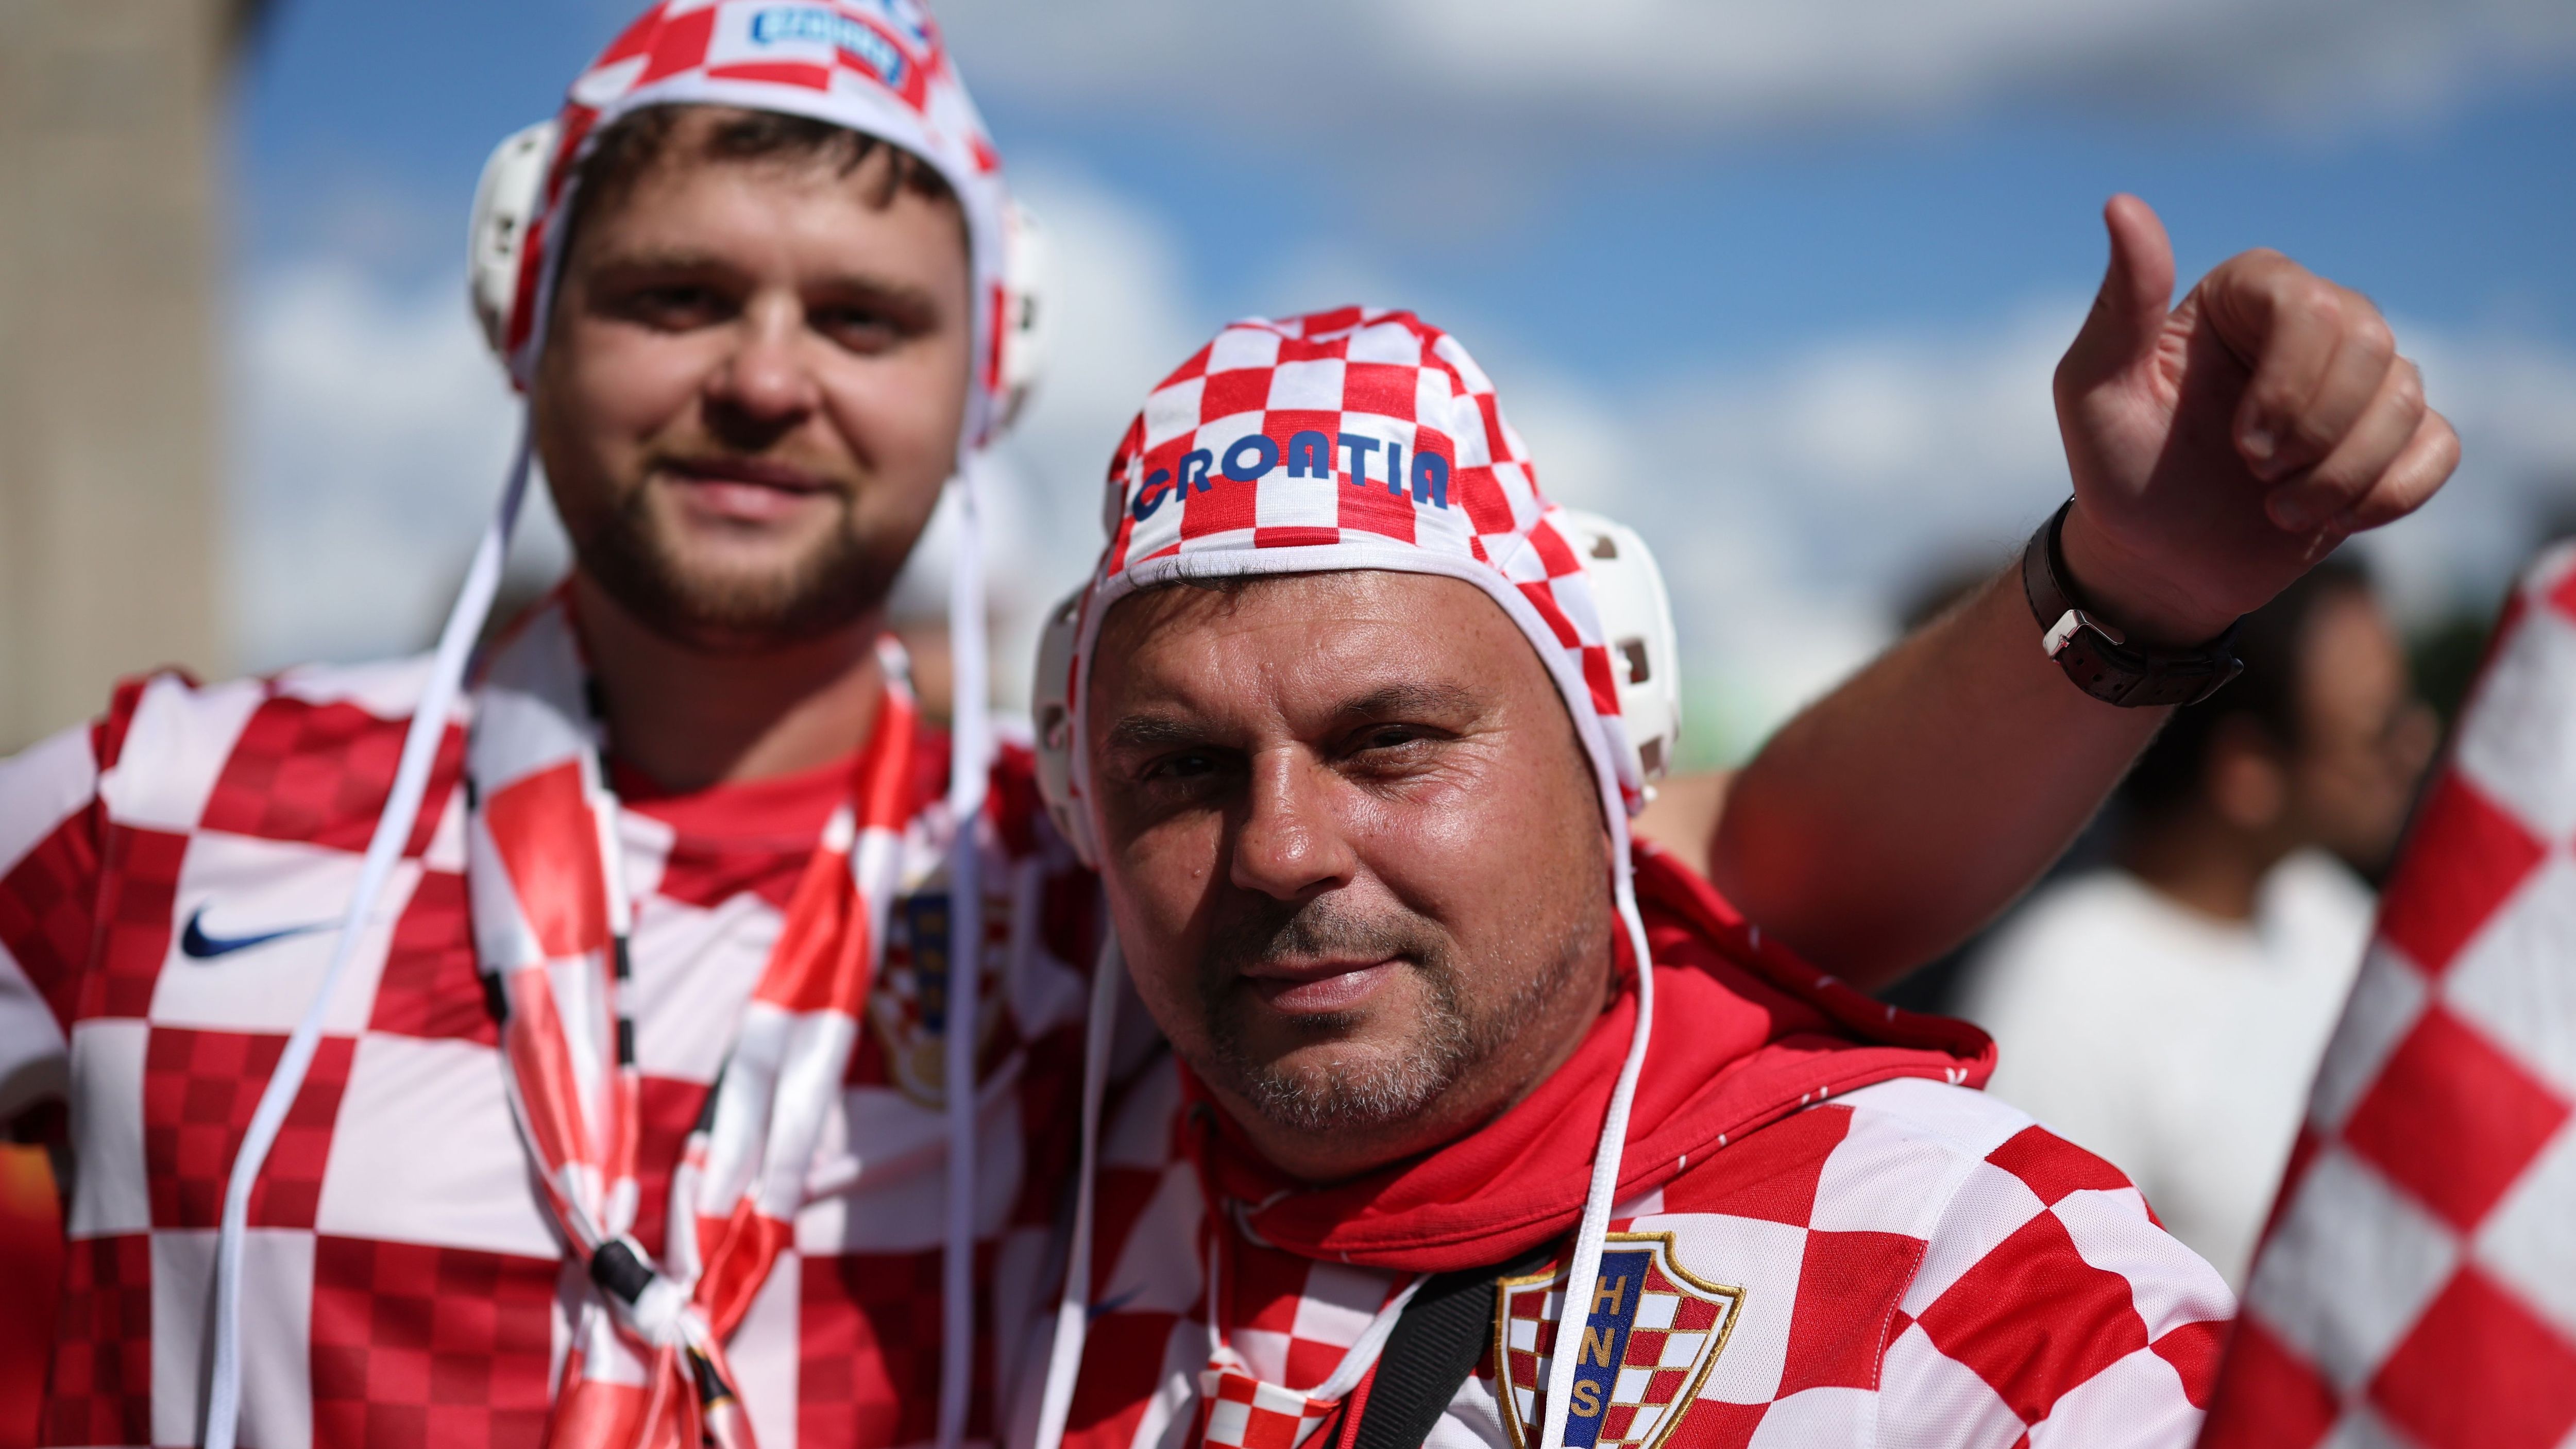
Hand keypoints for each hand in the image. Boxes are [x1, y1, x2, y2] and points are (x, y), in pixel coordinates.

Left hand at [2051, 195, 2458, 646]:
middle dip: (2316, 430)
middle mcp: (2313, 322)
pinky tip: (2329, 517)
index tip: (2240, 445)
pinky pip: (2439, 446)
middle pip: (2371, 343)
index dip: (2289, 383)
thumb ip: (2119, 303)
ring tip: (2278, 508)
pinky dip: (2388, 493)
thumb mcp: (2093, 389)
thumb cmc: (2117, 468)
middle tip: (2256, 474)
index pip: (2310, 304)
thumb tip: (2121, 204)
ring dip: (2340, 475)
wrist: (2157, 558)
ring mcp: (2359, 380)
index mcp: (2246, 295)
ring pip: (2407, 399)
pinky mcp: (2393, 438)